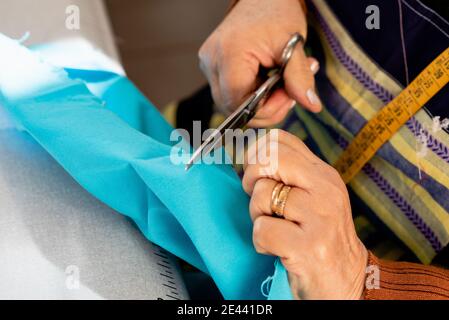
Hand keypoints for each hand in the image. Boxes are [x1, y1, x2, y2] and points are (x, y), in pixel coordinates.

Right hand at [199, 0, 320, 127]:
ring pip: (231, 105)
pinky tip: (268, 82)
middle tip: (288, 93)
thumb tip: (312, 106)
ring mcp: (209, 66)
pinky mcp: (213, 69)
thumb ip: (300, 77)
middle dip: (265, 109)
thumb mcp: (293, 44)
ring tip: (281, 85)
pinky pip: (231, 95)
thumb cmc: (276, 13)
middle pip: (233, 107)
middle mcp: (212, 62)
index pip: (238, 101)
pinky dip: (252, 96)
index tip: (288, 97)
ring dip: (260, 105)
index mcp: (229, 53)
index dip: (264, 109)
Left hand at [242, 129, 367, 298]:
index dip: (256, 152)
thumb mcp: (313, 198)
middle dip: (251, 177)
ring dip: (257, 217)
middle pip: (269, 158)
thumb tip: (251, 157)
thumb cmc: (320, 237)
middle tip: (259, 200)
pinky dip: (261, 242)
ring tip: (275, 229)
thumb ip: (290, 175)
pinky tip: (277, 249)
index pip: (280, 139)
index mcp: (323, 174)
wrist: (349, 279)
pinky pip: (262, 230)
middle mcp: (325, 189)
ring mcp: (319, 217)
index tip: (257, 174)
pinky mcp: (309, 246)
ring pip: (261, 195)